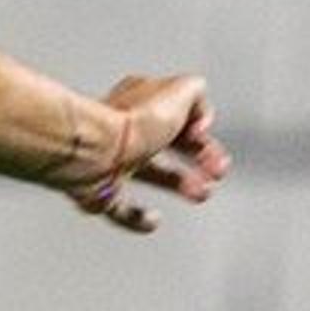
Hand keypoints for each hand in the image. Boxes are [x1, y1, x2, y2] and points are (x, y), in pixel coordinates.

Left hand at [65, 74, 225, 232]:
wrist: (94, 150)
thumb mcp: (181, 90)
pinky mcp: (99, 191)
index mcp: (142, 101)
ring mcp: (111, 161)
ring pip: (149, 175)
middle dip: (198, 159)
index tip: (211, 145)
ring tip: (200, 194)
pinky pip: (119, 208)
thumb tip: (199, 115)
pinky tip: (153, 219)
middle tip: (215, 172)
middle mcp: (125, 129)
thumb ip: (197, 94)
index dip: (203, 131)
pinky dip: (138, 218)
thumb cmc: (131, 122)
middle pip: (168, 145)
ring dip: (179, 184)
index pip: (180, 115)